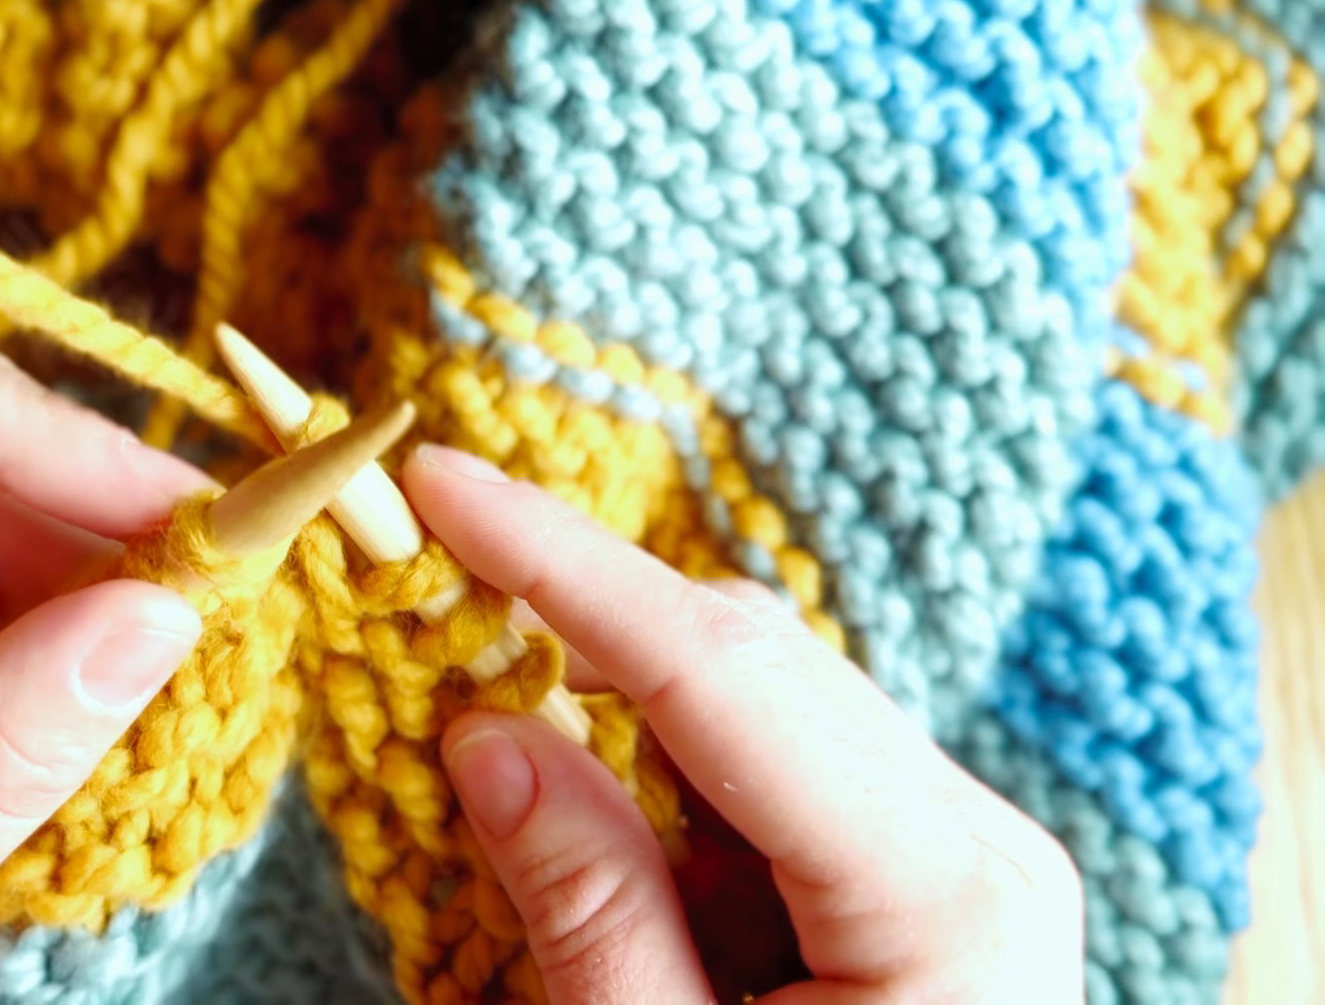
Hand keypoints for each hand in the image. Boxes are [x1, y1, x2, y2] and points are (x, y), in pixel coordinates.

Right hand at [405, 446, 1085, 1003]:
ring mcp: (944, 846)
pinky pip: (758, 767)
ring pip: (748, 699)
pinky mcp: (901, 867)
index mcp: (941, 889)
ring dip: (607, 694)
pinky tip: (577, 801)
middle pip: (744, 659)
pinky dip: (653, 765)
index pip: (722, 671)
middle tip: (424, 571)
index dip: (566, 564)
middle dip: (574, 612)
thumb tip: (488, 726)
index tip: (439, 483)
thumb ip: (588, 908)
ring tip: (477, 715)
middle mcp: (967, 834)